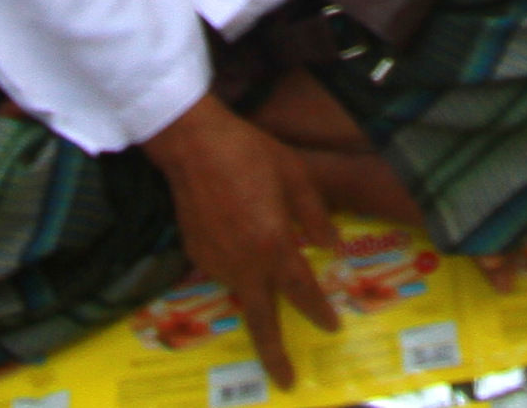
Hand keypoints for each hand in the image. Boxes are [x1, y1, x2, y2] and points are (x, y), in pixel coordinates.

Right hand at [143, 93, 339, 389]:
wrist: (193, 144)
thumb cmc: (250, 153)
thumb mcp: (296, 176)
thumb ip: (316, 215)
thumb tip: (332, 247)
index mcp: (274, 245)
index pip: (302, 291)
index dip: (319, 311)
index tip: (333, 326)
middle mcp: (245, 263)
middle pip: (261, 321)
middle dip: (274, 355)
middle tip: (286, 382)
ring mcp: (216, 262)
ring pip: (242, 294)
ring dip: (256, 298)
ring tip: (262, 273)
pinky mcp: (195, 255)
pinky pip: (222, 273)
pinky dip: (236, 271)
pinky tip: (238, 243)